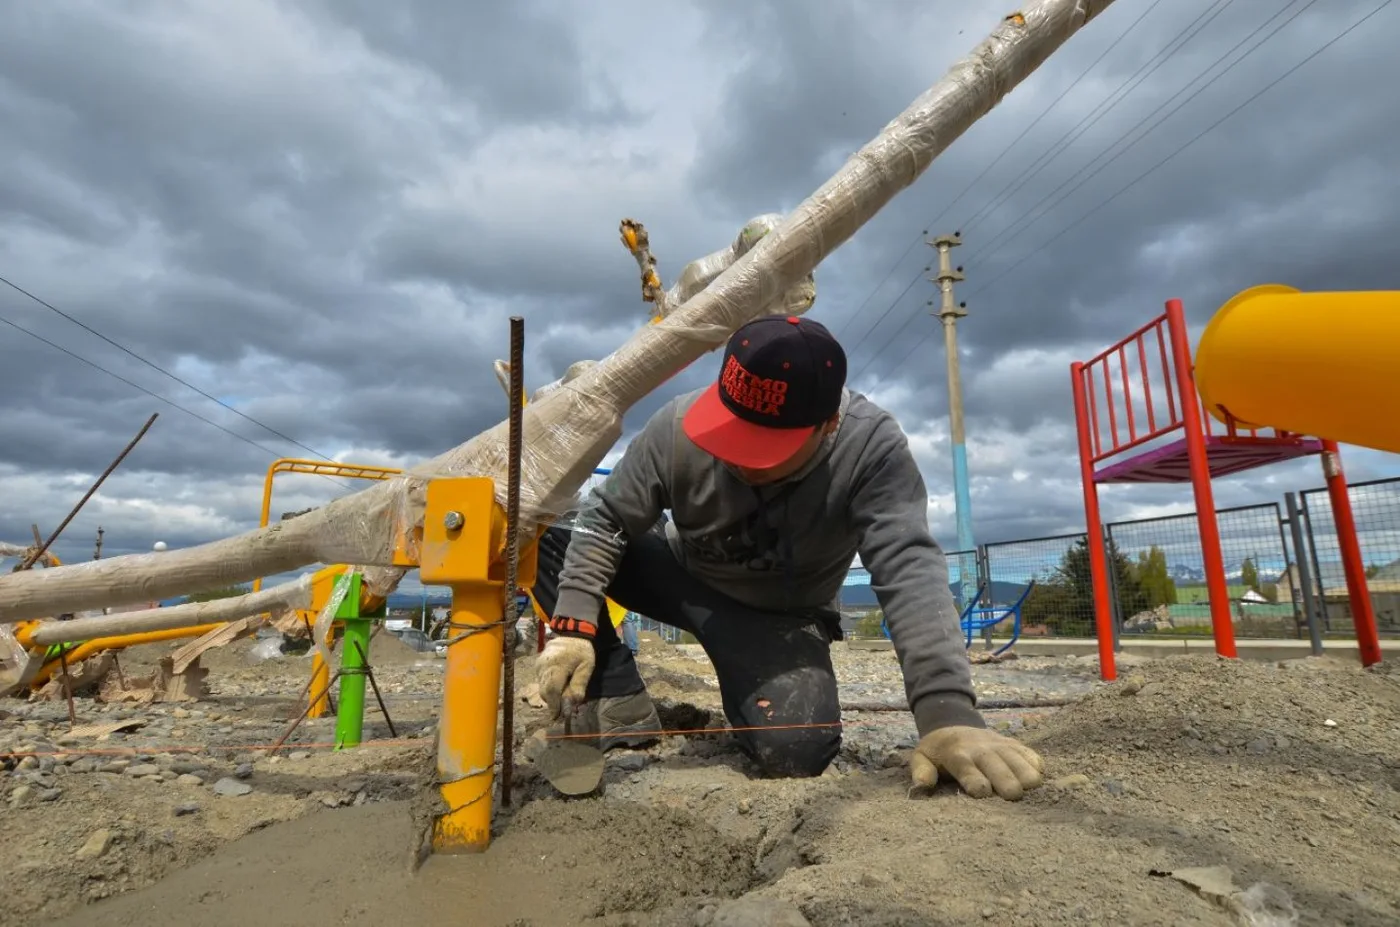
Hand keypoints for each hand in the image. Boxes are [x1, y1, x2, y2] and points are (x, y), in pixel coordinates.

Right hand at [535, 635, 594, 718]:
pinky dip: (549, 687)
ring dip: (551, 695)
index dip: (554, 705)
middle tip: (562, 710)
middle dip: (552, 702)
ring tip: (562, 695)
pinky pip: (541, 681)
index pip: (551, 690)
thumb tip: (572, 703)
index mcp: (557, 665)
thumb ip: (579, 684)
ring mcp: (539, 665)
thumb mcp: (587, 666)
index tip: (557, 716)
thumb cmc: (582, 651)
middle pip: (545, 691)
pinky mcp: (537, 665)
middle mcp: (544, 666)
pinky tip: (558, 684)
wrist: (572, 634)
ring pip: (542, 687)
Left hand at [910, 726, 1043, 799]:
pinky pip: (1029, 753)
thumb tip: (923, 786)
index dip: (975, 780)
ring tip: (1032, 788)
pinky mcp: (1013, 744)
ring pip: (1017, 758)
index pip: (966, 767)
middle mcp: (980, 749)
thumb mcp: (921, 757)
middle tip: (1013, 796)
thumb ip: (921, 771)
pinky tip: (1039, 775)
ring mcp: (999, 745)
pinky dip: (1035, 763)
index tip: (983, 793)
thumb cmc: (938, 751)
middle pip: (997, 764)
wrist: (953, 723)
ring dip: (1025, 772)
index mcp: (956, 754)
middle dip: (1005, 779)